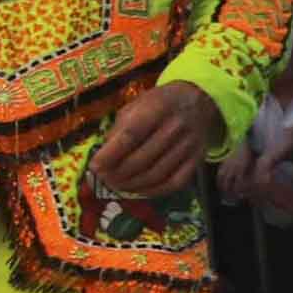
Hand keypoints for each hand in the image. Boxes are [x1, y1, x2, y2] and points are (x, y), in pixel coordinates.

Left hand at [88, 81, 218, 199]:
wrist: (198, 101)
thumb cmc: (158, 103)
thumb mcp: (136, 105)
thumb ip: (120, 128)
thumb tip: (104, 157)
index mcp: (157, 108)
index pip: (131, 135)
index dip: (110, 154)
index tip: (94, 166)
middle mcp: (176, 127)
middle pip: (142, 159)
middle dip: (118, 173)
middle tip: (103, 179)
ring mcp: (189, 145)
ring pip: (157, 175)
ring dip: (132, 185)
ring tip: (116, 185)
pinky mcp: (197, 160)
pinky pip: (174, 183)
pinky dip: (153, 191)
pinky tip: (138, 190)